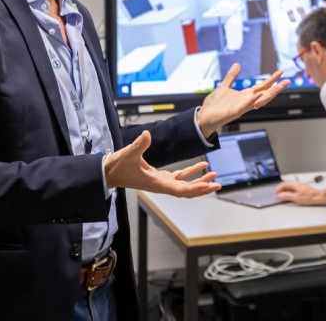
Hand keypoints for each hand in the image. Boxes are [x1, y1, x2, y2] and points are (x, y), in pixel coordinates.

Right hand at [105, 131, 220, 196]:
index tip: (208, 186)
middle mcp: (161, 186)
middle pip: (186, 191)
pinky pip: (179, 177)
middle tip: (217, 184)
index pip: (180, 190)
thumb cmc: (117, 166)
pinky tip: (201, 166)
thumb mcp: (128, 154)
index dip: (195, 188)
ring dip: (199, 180)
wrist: (108, 172)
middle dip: (202, 187)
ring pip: (185, 184)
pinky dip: (191, 172)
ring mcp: (161, 182)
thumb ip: (139, 145)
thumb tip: (148, 135)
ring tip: (214, 174)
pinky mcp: (159, 177)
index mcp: (156, 184)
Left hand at [197, 63, 289, 134]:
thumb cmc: (214, 105)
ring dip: (269, 94)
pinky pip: (245, 106)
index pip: (262, 87)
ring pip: (259, 100)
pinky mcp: (235, 112)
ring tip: (279, 86)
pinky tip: (258, 94)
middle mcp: (246, 101)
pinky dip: (252, 100)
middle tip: (287, 80)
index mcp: (244, 95)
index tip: (280, 72)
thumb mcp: (224, 86)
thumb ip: (231, 77)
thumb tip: (237, 65)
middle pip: (265, 93)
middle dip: (276, 88)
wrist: (204, 116)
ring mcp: (242, 107)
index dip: (271, 80)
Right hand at [275, 180, 321, 204]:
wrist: (318, 197)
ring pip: (290, 186)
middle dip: (281, 189)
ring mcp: (300, 185)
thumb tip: (280, 195)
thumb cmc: (309, 197)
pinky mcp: (303, 188)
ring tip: (283, 195)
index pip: (283, 184)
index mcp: (294, 184)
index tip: (276, 193)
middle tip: (278, 194)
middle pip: (286, 184)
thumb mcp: (296, 198)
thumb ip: (287, 196)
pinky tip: (290, 195)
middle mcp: (297, 183)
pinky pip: (293, 188)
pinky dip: (289, 191)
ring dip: (285, 190)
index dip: (278, 188)